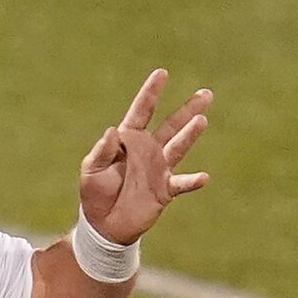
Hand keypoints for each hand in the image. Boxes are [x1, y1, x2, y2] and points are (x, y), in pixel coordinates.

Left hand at [78, 69, 208, 244]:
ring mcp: (159, 169)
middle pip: (171, 125)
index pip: (142, 111)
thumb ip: (103, 151)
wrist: (105, 225)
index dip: (151, 92)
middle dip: (187, 109)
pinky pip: (182, 183)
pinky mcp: (165, 190)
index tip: (162, 73)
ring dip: (190, 134)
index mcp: (128, 140)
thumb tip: (112, 131)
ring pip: (179, 147)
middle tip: (206, 93)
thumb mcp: (92, 170)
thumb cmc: (95, 193)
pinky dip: (192, 181)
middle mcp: (148, 150)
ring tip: (202, 120)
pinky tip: (204, 177)